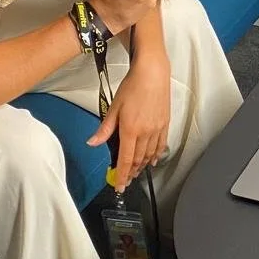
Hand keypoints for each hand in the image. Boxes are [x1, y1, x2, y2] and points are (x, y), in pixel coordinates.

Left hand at [87, 55, 171, 191]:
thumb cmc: (133, 86)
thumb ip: (105, 129)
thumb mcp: (114, 107)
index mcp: (131, 130)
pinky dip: (156, 155)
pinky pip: (161, 145)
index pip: (125, 160)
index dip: (122, 176)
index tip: (119, 185)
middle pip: (138, 160)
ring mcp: (157, 129)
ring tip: (137, 172)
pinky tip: (153, 159)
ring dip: (142, 165)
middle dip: (131, 173)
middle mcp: (146, 132)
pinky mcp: (165, 124)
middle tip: (126, 181)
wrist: (152, 73)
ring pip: (150, 155)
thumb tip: (93, 142)